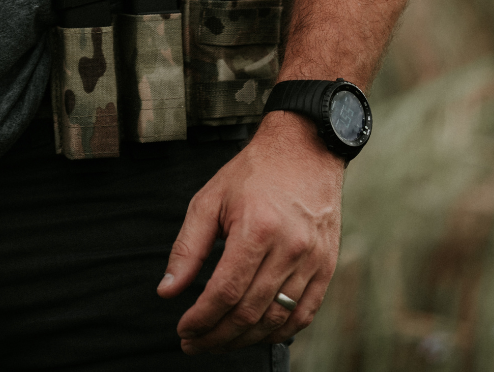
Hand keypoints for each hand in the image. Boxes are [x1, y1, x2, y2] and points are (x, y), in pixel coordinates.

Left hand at [158, 114, 343, 351]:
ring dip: (244, 340)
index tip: (184, 329)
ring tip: (219, 341)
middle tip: (195, 343)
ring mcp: (312, 261)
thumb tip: (167, 290)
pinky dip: (278, 332)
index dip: (202, 318)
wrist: (304, 151)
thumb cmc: (253, 173)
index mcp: (256, 228)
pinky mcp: (326, 267)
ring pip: (276, 320)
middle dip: (217, 336)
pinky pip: (303, 315)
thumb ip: (187, 247)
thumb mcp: (209, 199)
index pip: (226, 292)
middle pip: (250, 312)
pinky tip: (255, 334)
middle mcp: (289, 248)